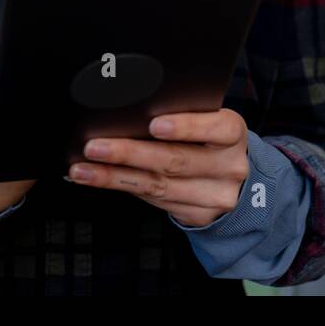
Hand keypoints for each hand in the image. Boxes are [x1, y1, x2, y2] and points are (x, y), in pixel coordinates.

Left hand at [66, 108, 249, 227]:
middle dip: (130, 153)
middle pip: (176, 160)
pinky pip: (153, 200)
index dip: (186, 126)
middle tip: (95, 146)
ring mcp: (213, 196)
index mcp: (232, 134)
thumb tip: (130, 110)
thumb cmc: (213, 140)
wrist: (241, 184)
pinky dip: (121, 187)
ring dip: (114, 177)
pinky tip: (97, 179)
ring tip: (83, 169)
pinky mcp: (196, 215)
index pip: (216, 128)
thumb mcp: (210, 121)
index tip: (154, 124)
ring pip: (158, 185)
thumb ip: (183, 115)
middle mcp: (228, 167)